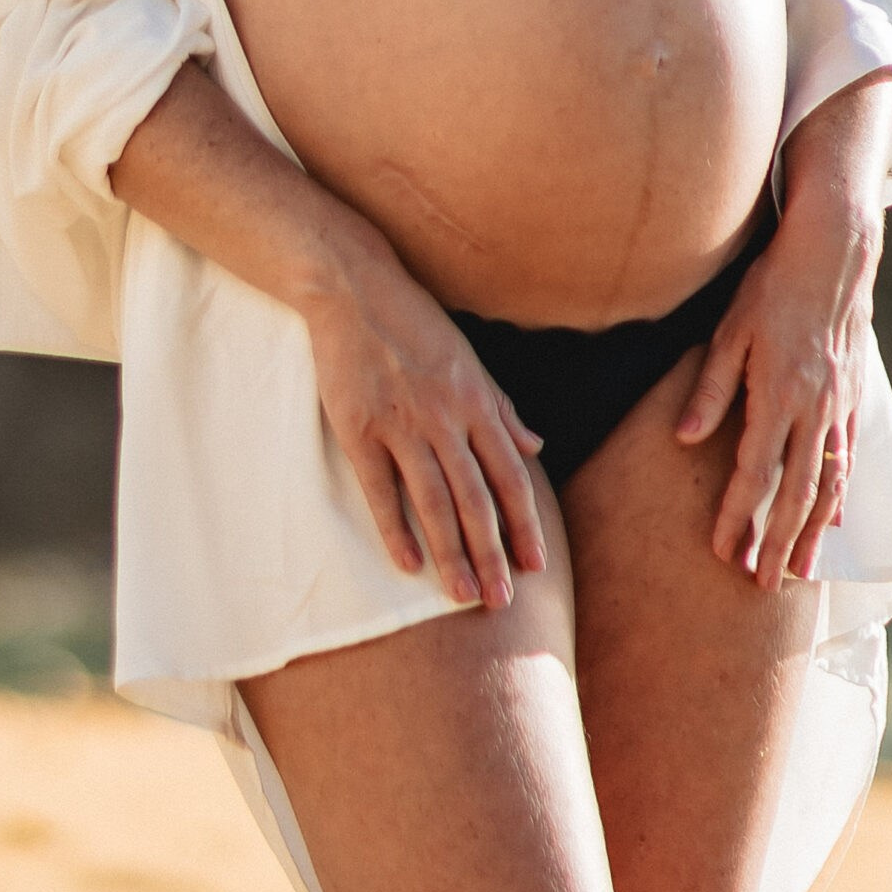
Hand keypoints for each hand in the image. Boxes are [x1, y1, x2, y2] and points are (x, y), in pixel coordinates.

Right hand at [300, 226, 548, 611]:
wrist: (355, 289)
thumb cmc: (415, 324)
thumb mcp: (469, 359)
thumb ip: (501, 406)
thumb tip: (536, 444)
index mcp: (476, 401)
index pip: (510, 475)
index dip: (524, 523)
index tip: (535, 565)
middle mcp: (445, 417)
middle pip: (476, 498)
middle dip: (492, 553)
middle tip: (501, 602)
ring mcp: (401, 423)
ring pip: (434, 500)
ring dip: (450, 553)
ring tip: (461, 595)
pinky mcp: (359, 428)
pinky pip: (381, 489)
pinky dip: (395, 528)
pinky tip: (407, 563)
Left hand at [675, 181, 881, 586]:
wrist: (833, 254)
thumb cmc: (772, 286)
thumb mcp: (730, 330)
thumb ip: (709, 389)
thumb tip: (684, 439)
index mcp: (778, 396)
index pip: (753, 474)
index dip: (736, 517)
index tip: (722, 553)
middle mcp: (813, 410)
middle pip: (795, 494)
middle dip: (778, 544)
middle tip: (763, 585)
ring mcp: (838, 407)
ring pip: (828, 485)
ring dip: (813, 532)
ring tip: (801, 572)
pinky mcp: (852, 398)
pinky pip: (847, 459)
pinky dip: (840, 495)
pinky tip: (834, 520)